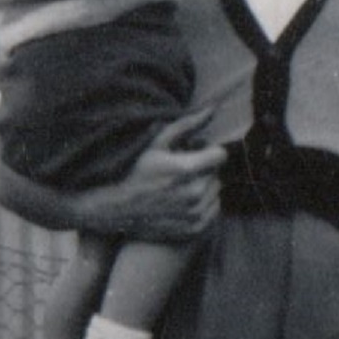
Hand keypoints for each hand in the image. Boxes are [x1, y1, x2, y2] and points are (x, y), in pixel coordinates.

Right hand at [87, 108, 223, 242]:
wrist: (118, 209)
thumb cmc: (136, 171)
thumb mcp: (156, 143)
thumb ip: (186, 126)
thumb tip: (212, 109)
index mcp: (187, 170)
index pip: (220, 155)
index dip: (208, 152)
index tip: (194, 154)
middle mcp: (196, 194)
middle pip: (217, 174)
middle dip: (203, 170)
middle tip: (180, 171)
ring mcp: (196, 214)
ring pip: (216, 193)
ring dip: (204, 188)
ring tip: (179, 187)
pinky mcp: (196, 228)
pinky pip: (213, 211)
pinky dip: (202, 205)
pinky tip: (181, 202)